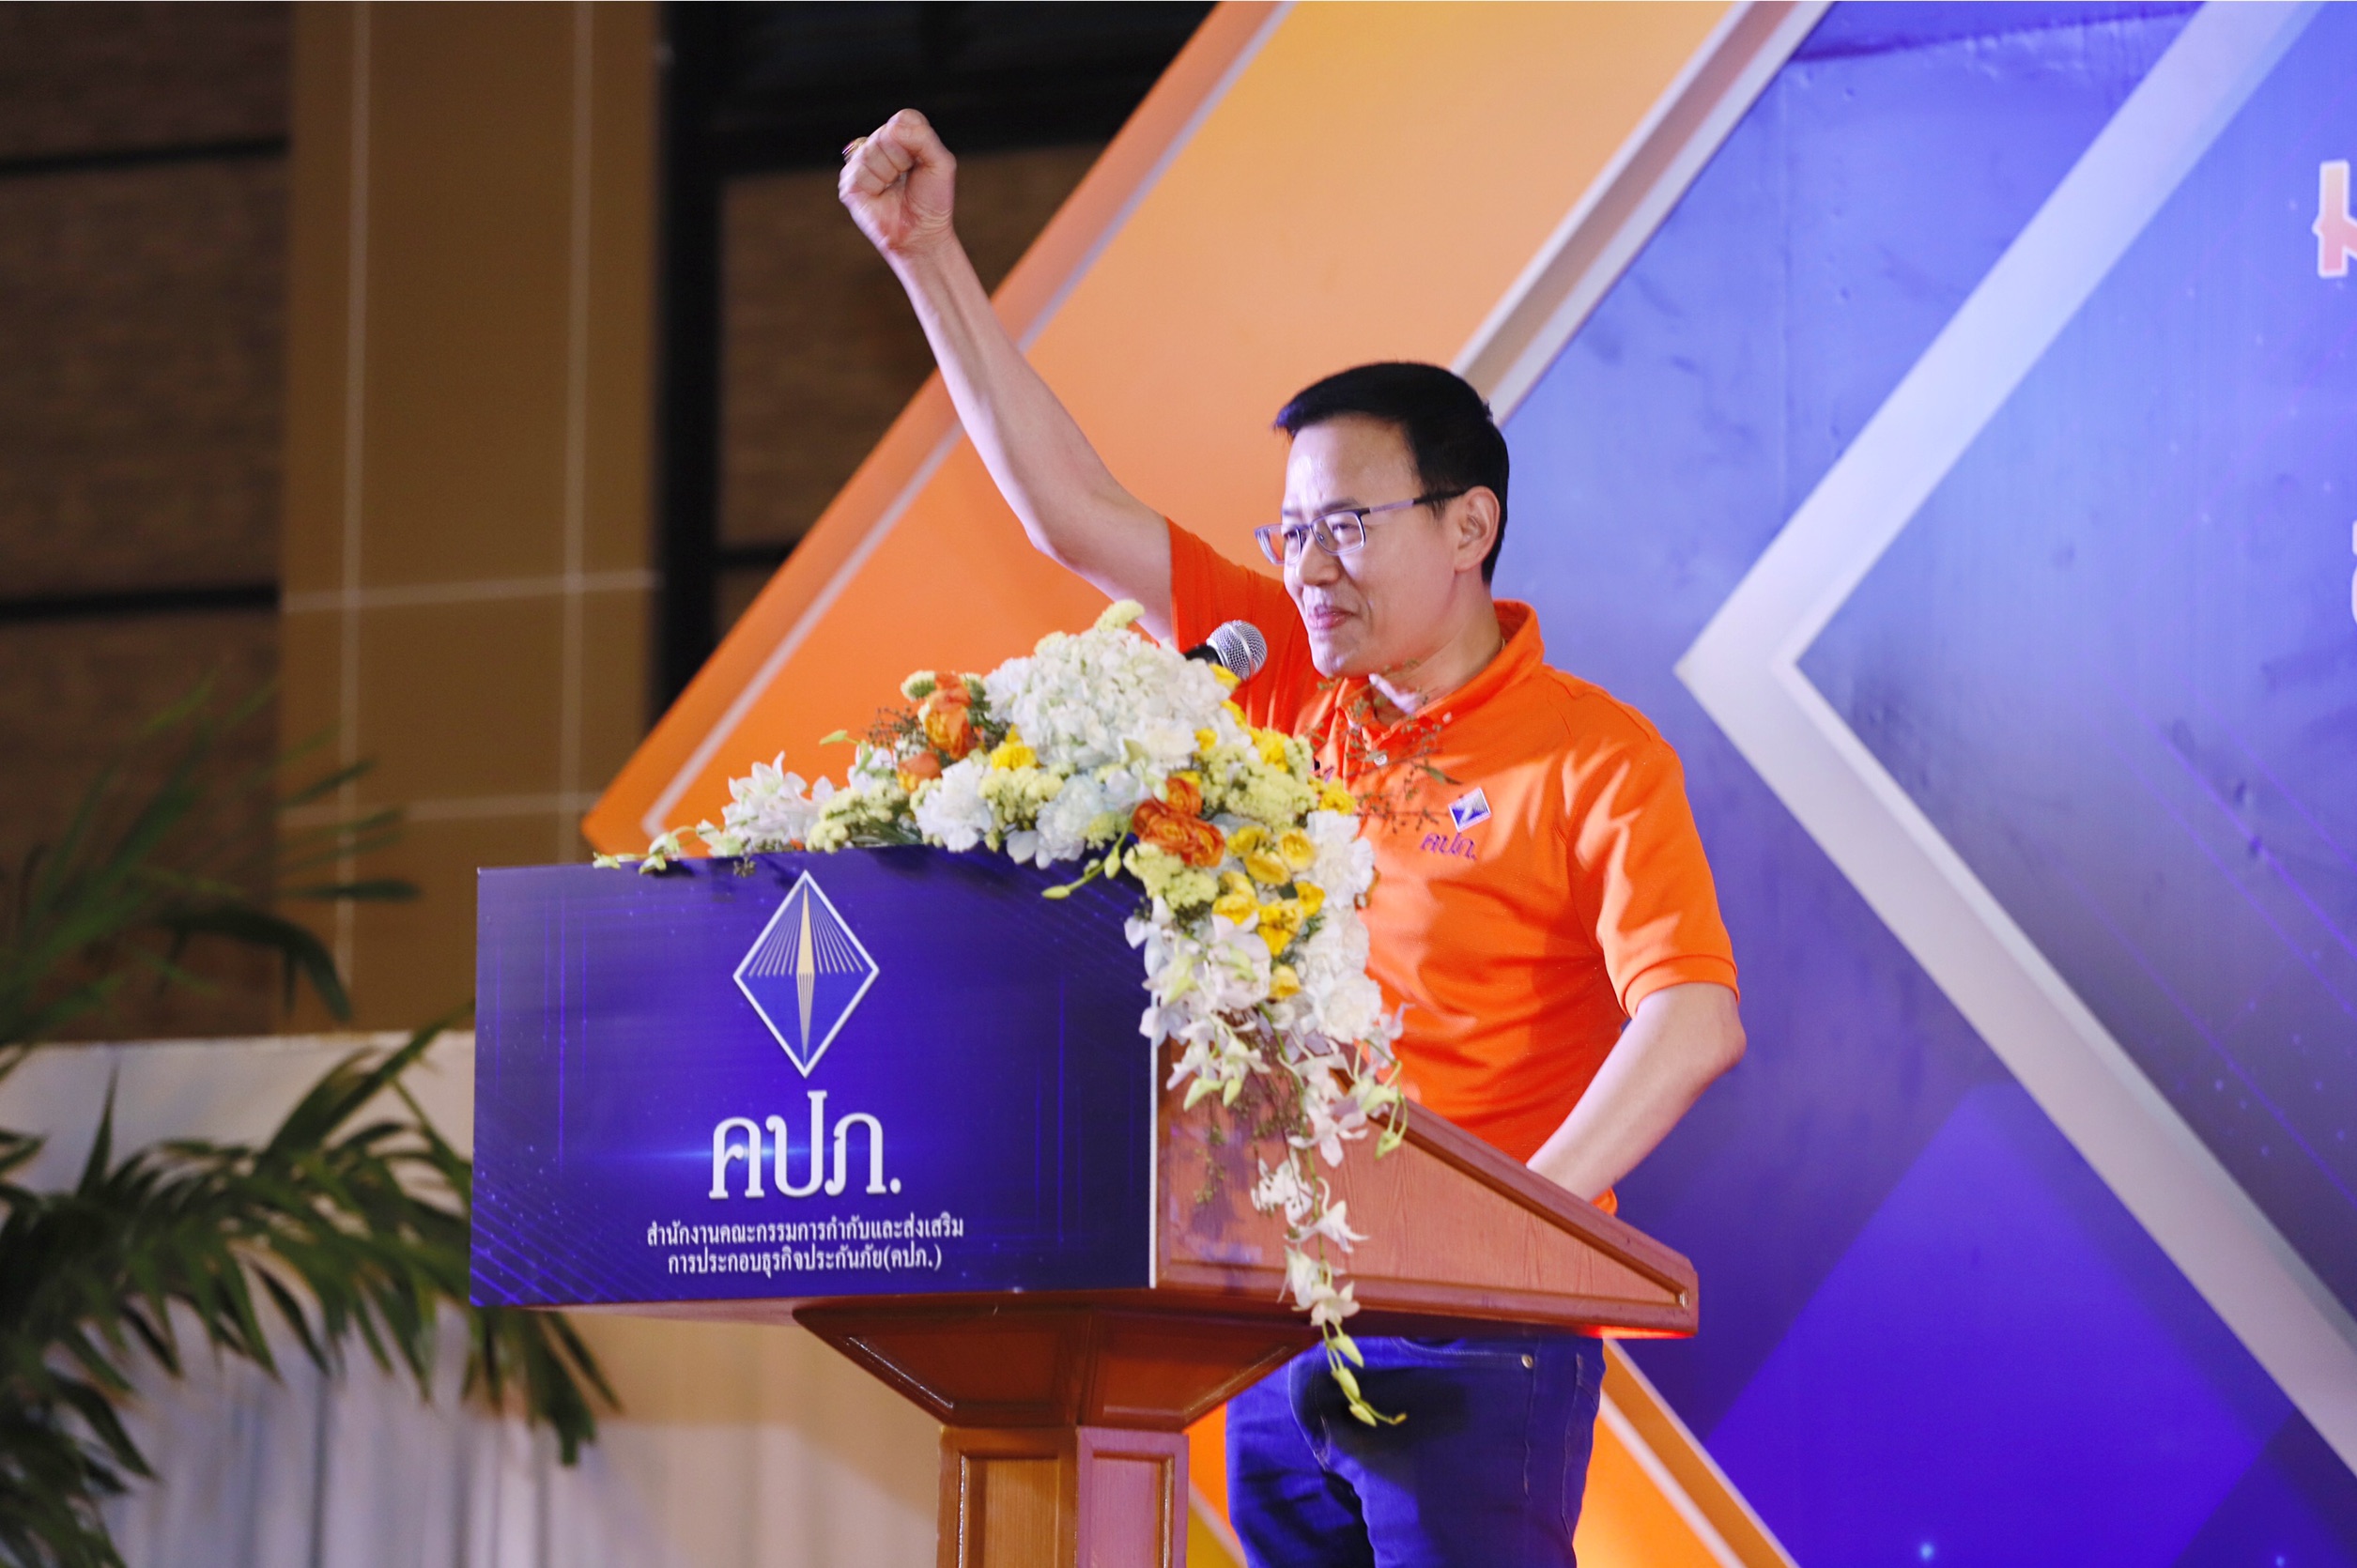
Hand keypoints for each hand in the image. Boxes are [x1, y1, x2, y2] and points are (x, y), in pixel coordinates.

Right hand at [839, 108, 956, 261]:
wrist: (921, 234)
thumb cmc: (932, 200)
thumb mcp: (941, 164)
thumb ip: (924, 137)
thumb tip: (893, 128)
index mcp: (902, 136)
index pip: (903, 119)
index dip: (915, 142)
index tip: (921, 163)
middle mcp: (879, 146)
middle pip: (887, 134)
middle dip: (903, 159)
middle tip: (907, 178)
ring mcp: (862, 163)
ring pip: (872, 151)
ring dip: (889, 173)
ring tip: (894, 188)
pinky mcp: (850, 183)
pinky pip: (859, 170)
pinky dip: (875, 185)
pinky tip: (881, 195)